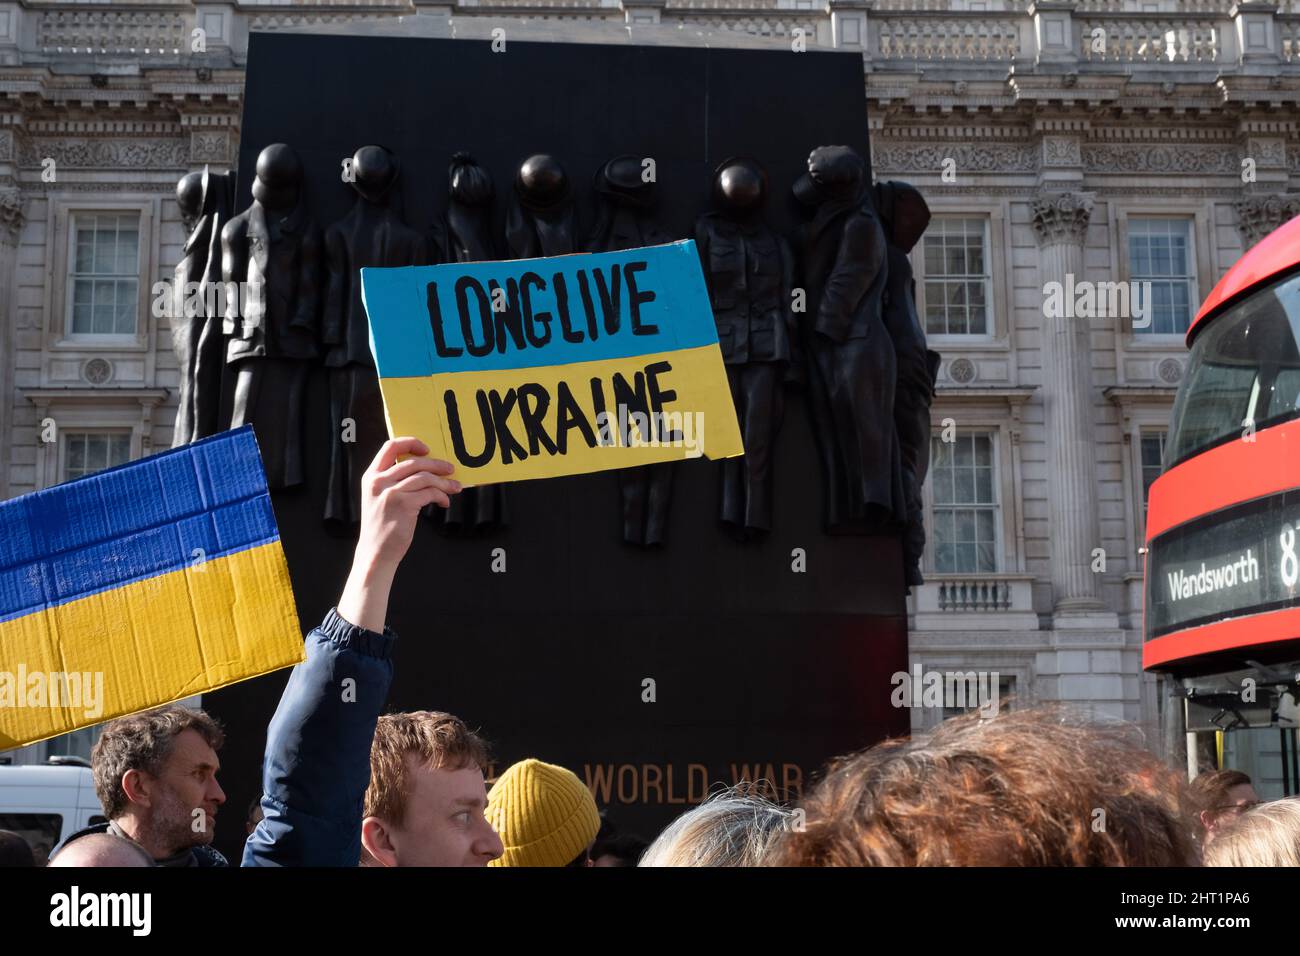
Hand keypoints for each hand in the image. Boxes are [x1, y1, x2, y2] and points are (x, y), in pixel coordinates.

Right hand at [357, 437, 459, 571]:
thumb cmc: (382, 526)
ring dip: (444, 482)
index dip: (411, 443)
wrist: (376, 552)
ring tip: (454, 488)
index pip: (390, 447)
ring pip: (425, 477)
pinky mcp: (403, 504)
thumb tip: (424, 469)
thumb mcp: (379, 498)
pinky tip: (444, 502)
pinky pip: (430, 493)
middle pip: (414, 462)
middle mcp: (378, 481)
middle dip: (436, 464)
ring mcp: (390, 492)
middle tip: (450, 469)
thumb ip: (393, 481)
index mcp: (371, 476)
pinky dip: (441, 495)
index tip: (426, 450)